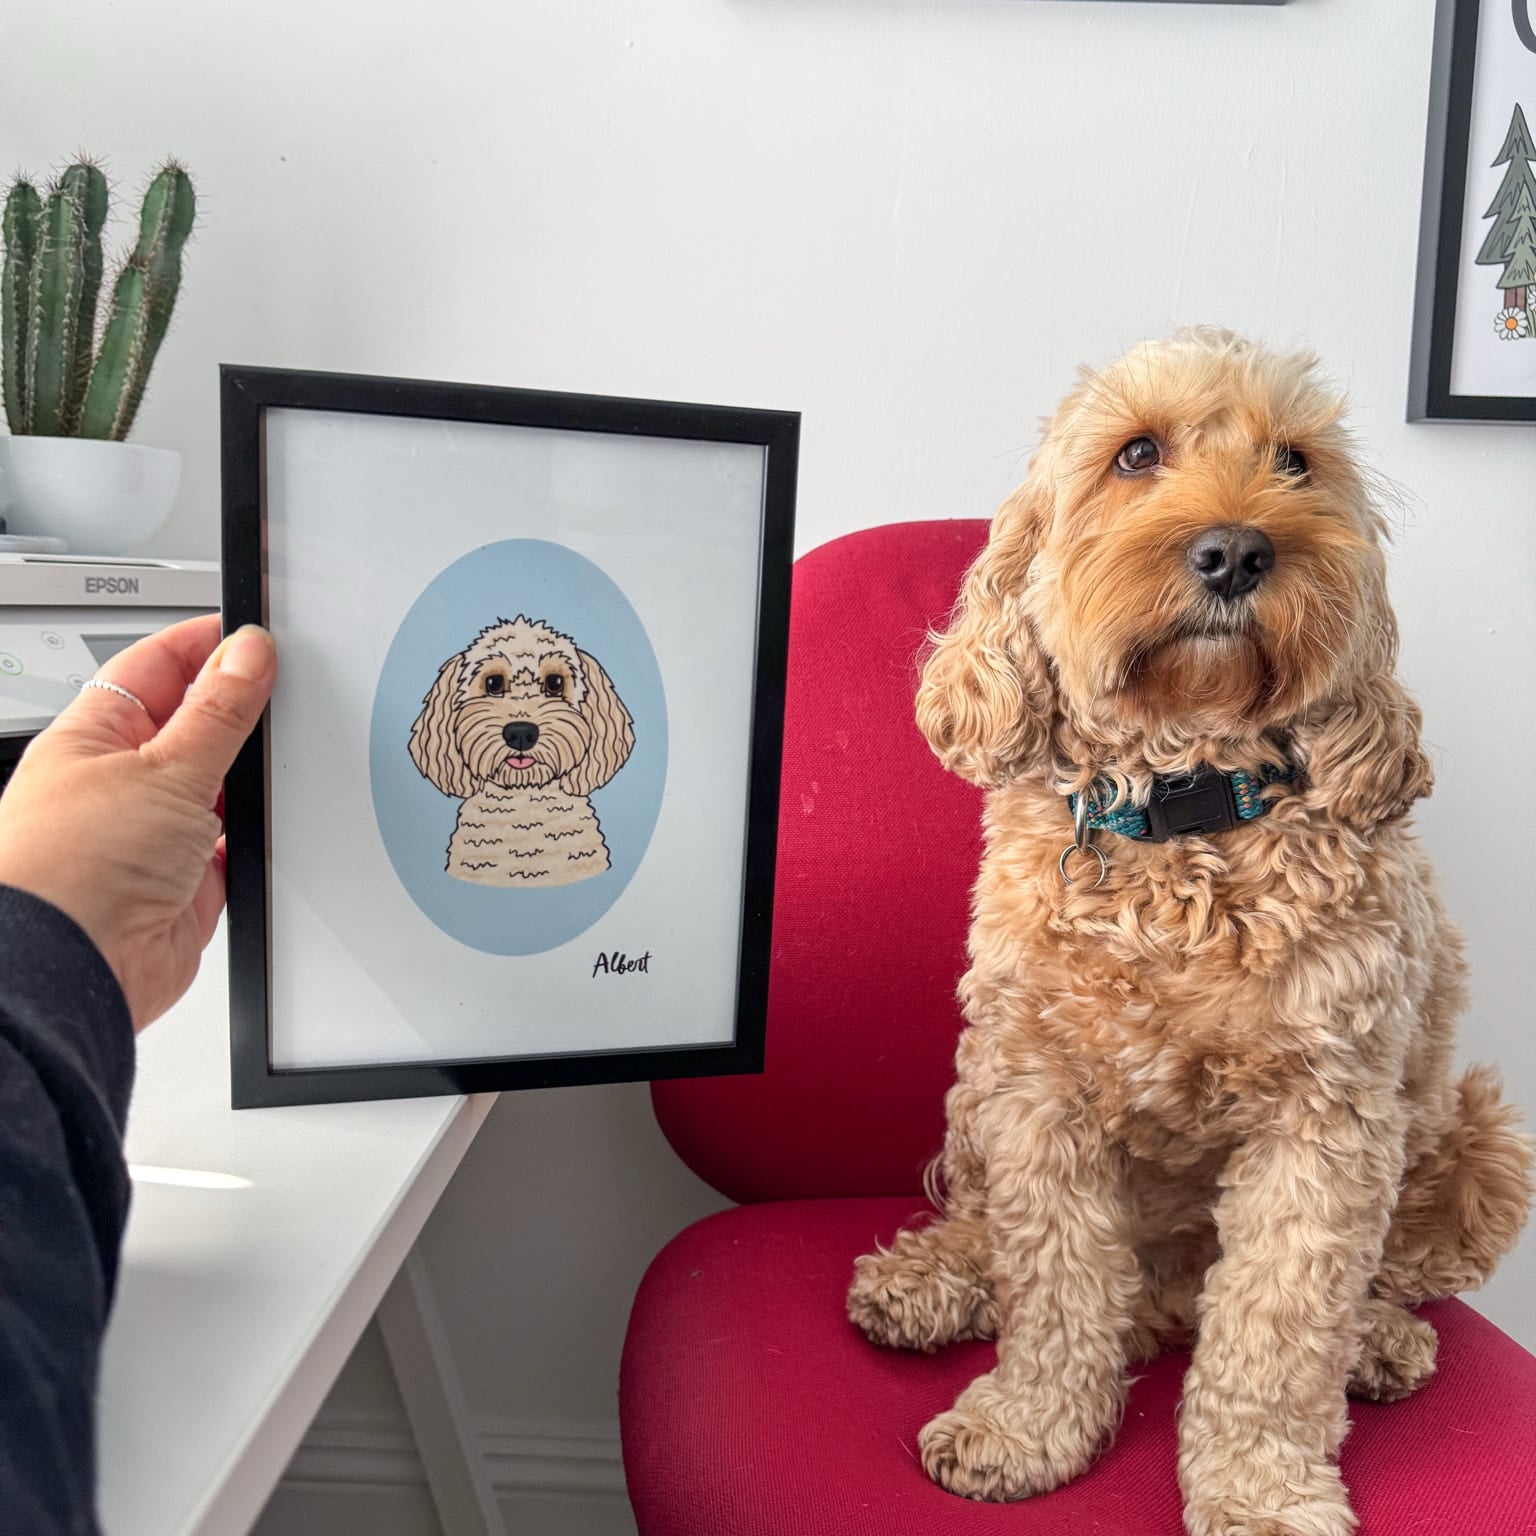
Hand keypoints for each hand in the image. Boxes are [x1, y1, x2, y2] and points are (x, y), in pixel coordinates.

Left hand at [0, 615, 275, 1029]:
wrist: (73, 966)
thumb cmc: (69, 868)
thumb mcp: (162, 768)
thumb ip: (218, 711)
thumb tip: (248, 652)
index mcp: (94, 735)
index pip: (157, 666)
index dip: (206, 643)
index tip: (257, 631)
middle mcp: (121, 782)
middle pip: (196, 724)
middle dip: (239, 710)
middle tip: (285, 692)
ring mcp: (156, 833)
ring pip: (222, 785)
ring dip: (249, 779)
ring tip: (279, 763)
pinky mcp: (189, 881)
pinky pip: (238, 843)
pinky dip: (259, 836)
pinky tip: (273, 825)